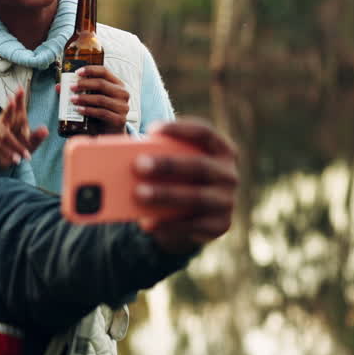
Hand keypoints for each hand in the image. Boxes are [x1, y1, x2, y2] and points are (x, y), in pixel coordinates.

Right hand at [0, 88, 47, 170]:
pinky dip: (8, 153)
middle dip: (9, 109)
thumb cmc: (19, 146)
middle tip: (13, 102)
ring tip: (25, 155)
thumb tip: (45, 130)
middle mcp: (3, 123)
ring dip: (15, 146)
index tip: (20, 89)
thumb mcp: (31, 142)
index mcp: (14, 120)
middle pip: (5, 114)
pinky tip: (16, 159)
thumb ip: (37, 136)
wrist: (5, 159)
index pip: (17, 108)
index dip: (18, 99)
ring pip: (4, 135)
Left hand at [66, 66, 129, 132]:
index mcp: (117, 84)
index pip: (104, 71)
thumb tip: (59, 86)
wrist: (109, 132)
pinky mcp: (119, 119)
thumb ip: (79, 91)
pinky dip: (89, 110)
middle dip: (84, 84)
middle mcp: (122, 93)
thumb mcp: (91, 99)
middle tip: (71, 87)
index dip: (90, 70)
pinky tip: (79, 110)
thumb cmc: (99, 112)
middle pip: (102, 84)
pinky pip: (102, 113)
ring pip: (101, 99)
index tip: (77, 73)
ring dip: (84, 98)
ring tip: (72, 99)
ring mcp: (122, 107)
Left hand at [133, 118, 237, 253]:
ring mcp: (227, 200)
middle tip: (139, 164)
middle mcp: (229, 174)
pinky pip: (193, 225)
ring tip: (138, 193)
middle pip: (199, 165)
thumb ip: (160, 158)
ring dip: (166, 195)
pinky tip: (147, 222)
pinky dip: (168, 224)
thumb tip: (124, 159)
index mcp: (221, 149)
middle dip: (168, 164)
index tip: (151, 129)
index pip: (204, 132)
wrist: (195, 217)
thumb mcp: (173, 166)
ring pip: (197, 197)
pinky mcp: (220, 225)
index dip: (179, 129)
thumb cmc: (178, 180)